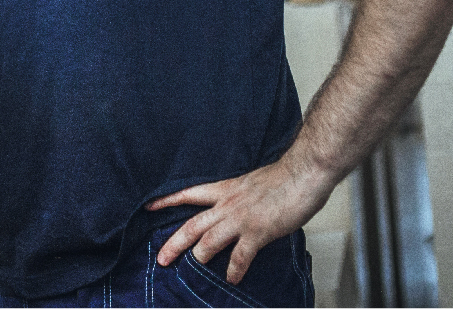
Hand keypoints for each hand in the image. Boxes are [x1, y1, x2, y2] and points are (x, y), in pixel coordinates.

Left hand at [146, 155, 330, 283]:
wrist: (304, 172)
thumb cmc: (284, 177)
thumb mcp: (251, 182)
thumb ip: (240, 196)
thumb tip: (237, 206)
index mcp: (225, 189)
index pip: (189, 193)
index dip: (167, 201)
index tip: (148, 207)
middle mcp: (228, 204)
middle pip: (192, 225)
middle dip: (173, 244)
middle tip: (160, 259)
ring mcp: (241, 219)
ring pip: (209, 242)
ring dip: (199, 259)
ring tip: (192, 272)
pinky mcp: (258, 231)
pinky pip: (240, 256)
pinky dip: (234, 270)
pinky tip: (232, 279)